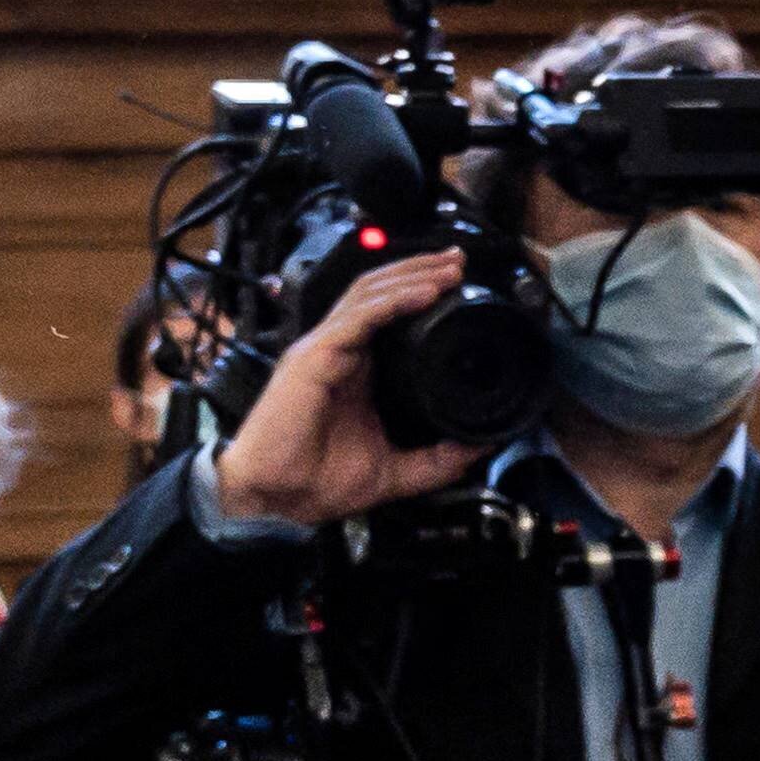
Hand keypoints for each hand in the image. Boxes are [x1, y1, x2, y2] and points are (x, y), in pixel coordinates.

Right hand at [211, 248, 494, 529]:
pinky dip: (392, 301)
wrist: (277, 499)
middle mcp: (338, 350)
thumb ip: (439, 460)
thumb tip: (482, 448)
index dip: (419, 290)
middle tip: (460, 261)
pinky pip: (357, 318)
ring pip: (368, 293)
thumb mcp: (396, 470)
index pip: (388, 311)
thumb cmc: (317, 482)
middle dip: (420, 269)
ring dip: (411, 275)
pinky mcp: (313, 357)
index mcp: (356, 369)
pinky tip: (423, 294)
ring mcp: (323, 349)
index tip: (459, 283)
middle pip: (379, 291)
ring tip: (448, 270)